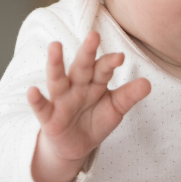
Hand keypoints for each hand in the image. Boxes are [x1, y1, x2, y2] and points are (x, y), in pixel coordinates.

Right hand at [28, 30, 150, 181]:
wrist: (76, 146)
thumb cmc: (95, 120)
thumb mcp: (115, 109)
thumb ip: (129, 96)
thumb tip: (148, 83)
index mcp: (94, 82)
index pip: (102, 69)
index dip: (110, 63)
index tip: (120, 57)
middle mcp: (76, 86)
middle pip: (81, 67)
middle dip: (87, 52)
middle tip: (94, 36)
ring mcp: (61, 99)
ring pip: (58, 79)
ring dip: (56, 63)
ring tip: (55, 46)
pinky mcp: (48, 117)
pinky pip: (41, 107)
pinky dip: (36, 99)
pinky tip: (32, 90)